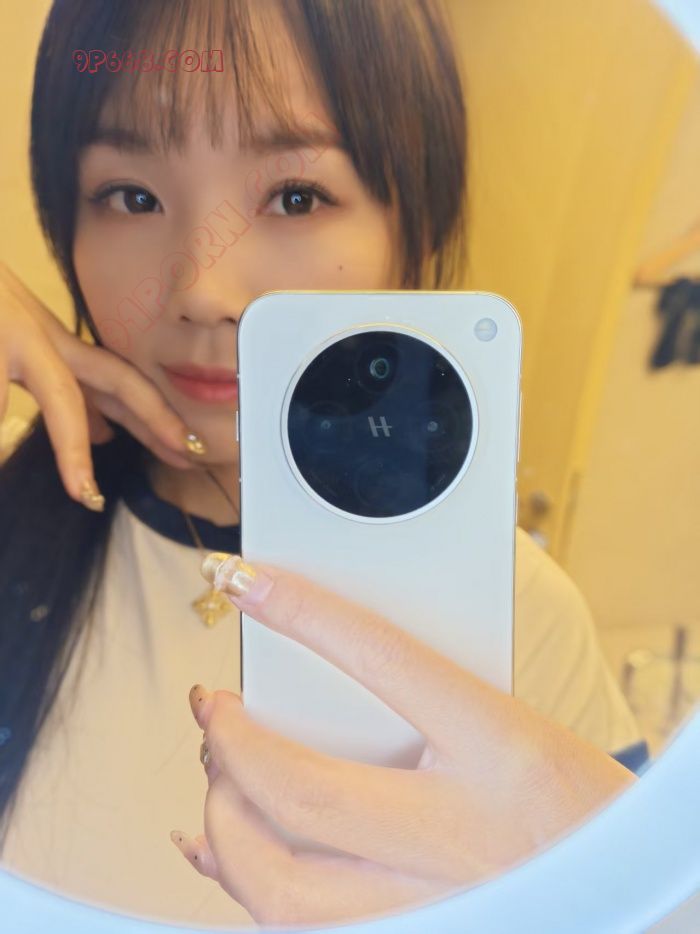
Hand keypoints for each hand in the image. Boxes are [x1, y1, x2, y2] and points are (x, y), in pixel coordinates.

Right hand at [0, 261, 199, 507]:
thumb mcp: (24, 349)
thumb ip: (67, 390)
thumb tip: (109, 433)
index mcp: (53, 345)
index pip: (119, 382)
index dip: (159, 416)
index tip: (191, 450)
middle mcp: (40, 337)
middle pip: (114, 377)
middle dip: (156, 416)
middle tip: (189, 454)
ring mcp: (10, 335)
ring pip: (59, 395)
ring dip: (74, 448)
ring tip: (85, 494)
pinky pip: (1, 396)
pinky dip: (3, 433)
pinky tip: (5, 453)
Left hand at [173, 556, 635, 926]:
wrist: (631, 895)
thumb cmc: (579, 806)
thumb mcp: (517, 727)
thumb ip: (427, 700)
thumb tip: (330, 664)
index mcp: (503, 752)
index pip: (383, 660)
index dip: (303, 613)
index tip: (249, 582)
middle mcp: (461, 838)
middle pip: (303, 792)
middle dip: (231, 743)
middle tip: (215, 706)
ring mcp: (430, 903)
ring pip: (280, 883)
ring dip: (225, 818)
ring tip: (219, 772)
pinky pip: (295, 927)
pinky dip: (240, 881)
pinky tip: (218, 846)